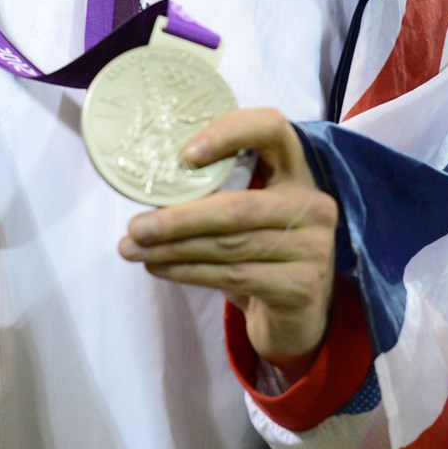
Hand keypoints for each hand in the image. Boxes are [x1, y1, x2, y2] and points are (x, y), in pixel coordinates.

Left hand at [117, 107, 338, 377]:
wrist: (295, 317)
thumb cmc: (262, 256)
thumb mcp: (249, 217)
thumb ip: (219, 195)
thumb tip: (150, 190)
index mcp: (299, 172)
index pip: (273, 130)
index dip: (230, 133)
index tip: (186, 154)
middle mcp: (314, 204)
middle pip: (239, 206)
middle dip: (180, 218)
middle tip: (135, 226)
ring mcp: (313, 247)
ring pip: (230, 245)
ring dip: (174, 248)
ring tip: (133, 249)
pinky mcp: (302, 286)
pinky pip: (234, 276)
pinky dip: (189, 272)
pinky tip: (160, 268)